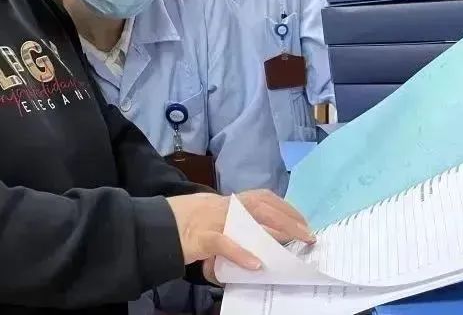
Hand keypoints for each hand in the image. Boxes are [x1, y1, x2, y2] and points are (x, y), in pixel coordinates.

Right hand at [166, 190, 312, 281]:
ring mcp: (213, 220)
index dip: (285, 207)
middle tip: (308, 235)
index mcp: (227, 201)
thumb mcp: (210, 219)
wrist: (154, 225)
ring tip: (293, 243)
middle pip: (262, 205)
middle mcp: (223, 206)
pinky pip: (223, 243)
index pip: (261, 197)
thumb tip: (256, 244)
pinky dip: (241, 253)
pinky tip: (255, 264)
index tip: (302, 221)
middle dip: (289, 219)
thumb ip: (231, 227)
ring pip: (248, 220)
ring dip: (274, 232)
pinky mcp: (201, 237)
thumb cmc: (183, 223)